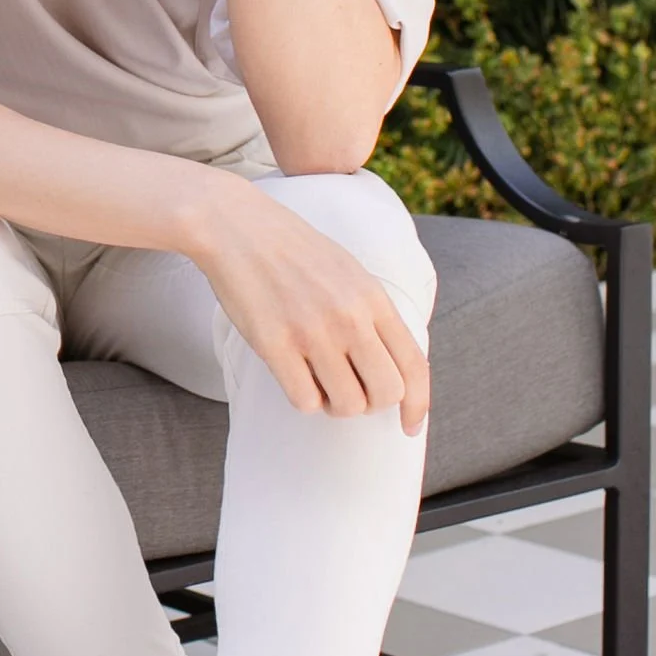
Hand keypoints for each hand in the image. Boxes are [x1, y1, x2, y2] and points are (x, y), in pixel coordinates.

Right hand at [191, 185, 430, 434]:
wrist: (238, 228)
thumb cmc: (292, 251)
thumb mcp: (349, 272)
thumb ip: (372, 313)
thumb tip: (389, 363)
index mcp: (373, 298)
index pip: (414, 365)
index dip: (418, 405)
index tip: (409, 427)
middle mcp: (349, 318)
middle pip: (385, 393)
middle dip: (371, 403)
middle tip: (349, 391)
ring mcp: (312, 332)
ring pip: (347, 404)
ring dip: (334, 404)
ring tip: (318, 382)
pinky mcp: (275, 344)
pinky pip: (305, 401)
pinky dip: (303, 399)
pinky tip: (294, 376)